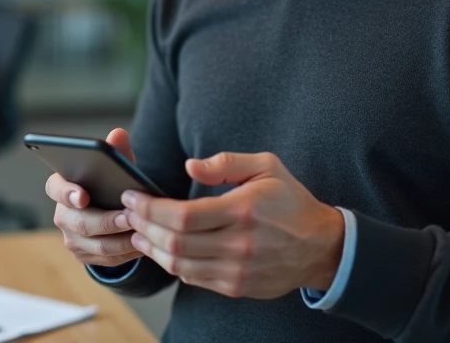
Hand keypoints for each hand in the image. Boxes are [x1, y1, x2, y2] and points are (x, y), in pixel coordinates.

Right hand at [45, 128, 142, 267]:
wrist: (108, 212)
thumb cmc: (108, 184)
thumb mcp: (113, 168)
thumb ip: (116, 152)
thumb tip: (119, 134)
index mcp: (62, 187)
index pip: (56, 188)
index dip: (68, 193)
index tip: (83, 196)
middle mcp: (62, 215)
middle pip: (81, 222)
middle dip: (107, 221)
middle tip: (130, 217)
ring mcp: (71, 239)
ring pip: (97, 245)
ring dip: (123, 240)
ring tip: (143, 231)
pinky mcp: (84, 257)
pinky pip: (107, 260)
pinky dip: (127, 253)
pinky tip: (144, 245)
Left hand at [123, 151, 343, 298]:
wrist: (320, 246)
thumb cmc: (290, 201)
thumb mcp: (266, 166)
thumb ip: (226, 163)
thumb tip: (190, 166)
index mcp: (243, 210)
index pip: (182, 215)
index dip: (149, 208)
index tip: (132, 196)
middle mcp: (239, 244)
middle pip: (174, 242)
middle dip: (143, 226)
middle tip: (129, 213)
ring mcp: (237, 270)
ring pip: (179, 265)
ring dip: (152, 249)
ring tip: (139, 232)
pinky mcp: (236, 286)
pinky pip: (193, 278)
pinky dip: (172, 264)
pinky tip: (163, 249)